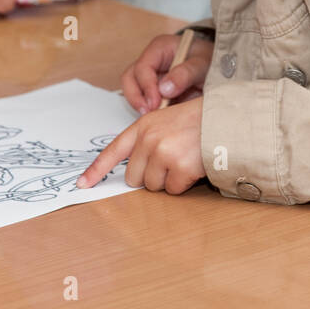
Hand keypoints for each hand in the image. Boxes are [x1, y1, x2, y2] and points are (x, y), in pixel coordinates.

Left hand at [77, 98, 204, 193]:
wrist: (227, 118)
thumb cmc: (198, 121)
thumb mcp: (166, 120)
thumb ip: (147, 140)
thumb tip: (132, 172)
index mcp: (143, 126)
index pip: (113, 151)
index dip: (96, 171)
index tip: (82, 184)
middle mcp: (149, 139)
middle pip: (133, 177)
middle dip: (149, 176)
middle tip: (170, 161)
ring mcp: (164, 154)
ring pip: (153, 186)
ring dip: (169, 179)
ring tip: (185, 159)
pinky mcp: (181, 168)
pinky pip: (174, 190)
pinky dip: (184, 183)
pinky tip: (195, 165)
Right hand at [121, 32, 214, 112]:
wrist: (220, 68)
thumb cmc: (210, 60)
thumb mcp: (202, 64)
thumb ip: (185, 74)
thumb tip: (164, 89)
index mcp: (160, 48)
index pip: (142, 67)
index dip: (146, 86)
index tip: (155, 103)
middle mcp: (151, 61)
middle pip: (130, 79)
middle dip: (136, 97)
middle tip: (149, 113)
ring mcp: (151, 77)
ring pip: (133, 91)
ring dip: (140, 105)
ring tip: (154, 118)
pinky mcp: (155, 91)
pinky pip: (144, 102)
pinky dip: (149, 111)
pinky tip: (161, 119)